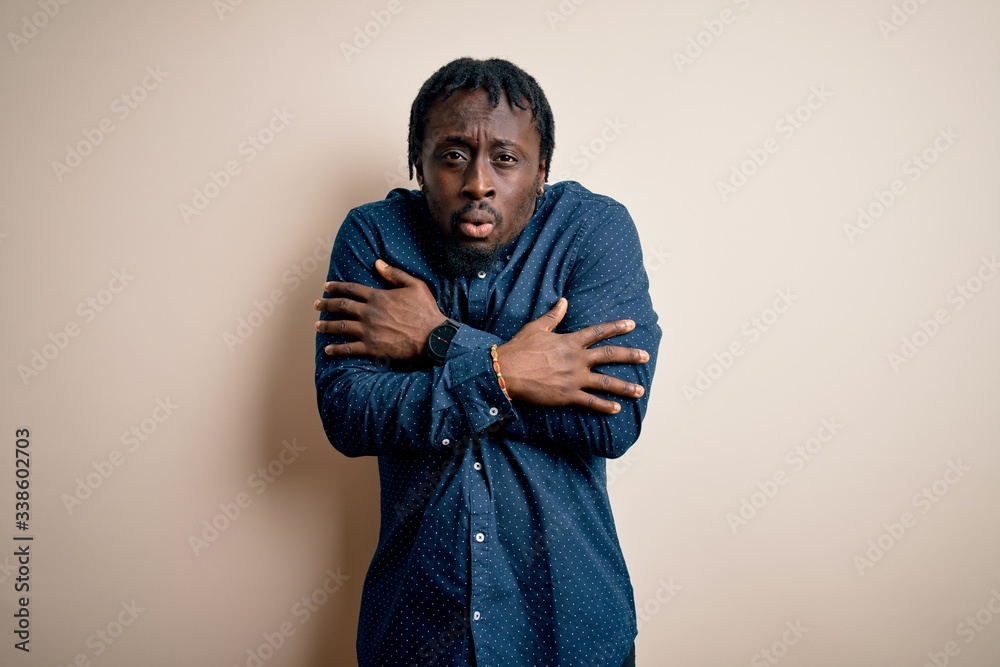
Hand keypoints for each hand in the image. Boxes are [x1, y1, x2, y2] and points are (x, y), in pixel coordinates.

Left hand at [314, 259, 445, 359]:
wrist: (433, 337)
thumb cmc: (425, 310)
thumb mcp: (414, 285)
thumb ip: (394, 274)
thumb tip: (378, 263)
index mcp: (378, 297)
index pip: (351, 289)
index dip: (336, 287)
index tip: (326, 287)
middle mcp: (369, 313)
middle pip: (342, 306)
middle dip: (326, 304)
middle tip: (317, 304)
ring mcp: (369, 331)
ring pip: (341, 327)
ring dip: (327, 326)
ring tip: (317, 325)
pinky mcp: (372, 348)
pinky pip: (349, 348)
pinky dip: (337, 349)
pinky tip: (328, 349)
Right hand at [496, 298, 648, 414]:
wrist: (506, 371)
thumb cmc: (519, 348)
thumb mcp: (537, 327)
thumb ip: (554, 316)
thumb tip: (564, 301)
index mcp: (570, 341)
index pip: (598, 332)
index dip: (616, 327)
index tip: (631, 324)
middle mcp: (577, 359)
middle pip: (609, 355)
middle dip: (630, 355)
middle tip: (645, 357)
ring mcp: (574, 378)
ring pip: (606, 382)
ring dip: (625, 387)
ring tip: (640, 390)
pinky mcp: (568, 395)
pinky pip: (591, 402)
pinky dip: (604, 406)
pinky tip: (617, 409)